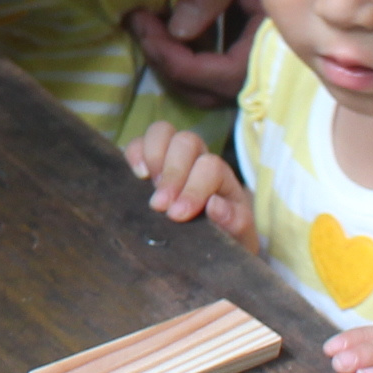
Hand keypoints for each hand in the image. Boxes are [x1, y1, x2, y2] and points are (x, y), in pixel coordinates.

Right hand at [125, 121, 257, 251]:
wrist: (213, 240)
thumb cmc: (224, 234)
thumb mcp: (238, 234)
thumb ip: (233, 221)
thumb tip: (214, 205)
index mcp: (221, 176)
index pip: (209, 166)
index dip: (194, 189)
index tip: (178, 214)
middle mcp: (197, 158)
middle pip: (186, 142)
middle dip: (172, 173)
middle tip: (160, 205)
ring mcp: (171, 155)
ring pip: (162, 132)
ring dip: (152, 156)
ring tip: (147, 185)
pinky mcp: (147, 160)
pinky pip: (138, 143)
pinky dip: (134, 154)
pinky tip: (137, 176)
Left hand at [128, 0, 259, 110]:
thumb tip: (177, 30)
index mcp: (272, 48)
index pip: (211, 75)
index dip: (169, 56)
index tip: (140, 22)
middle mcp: (268, 66)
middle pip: (205, 91)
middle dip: (166, 63)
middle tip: (140, 26)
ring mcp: (260, 63)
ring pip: (206, 85)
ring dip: (174, 60)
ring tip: (148, 23)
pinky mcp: (253, 52)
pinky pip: (215, 68)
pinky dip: (189, 52)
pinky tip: (171, 22)